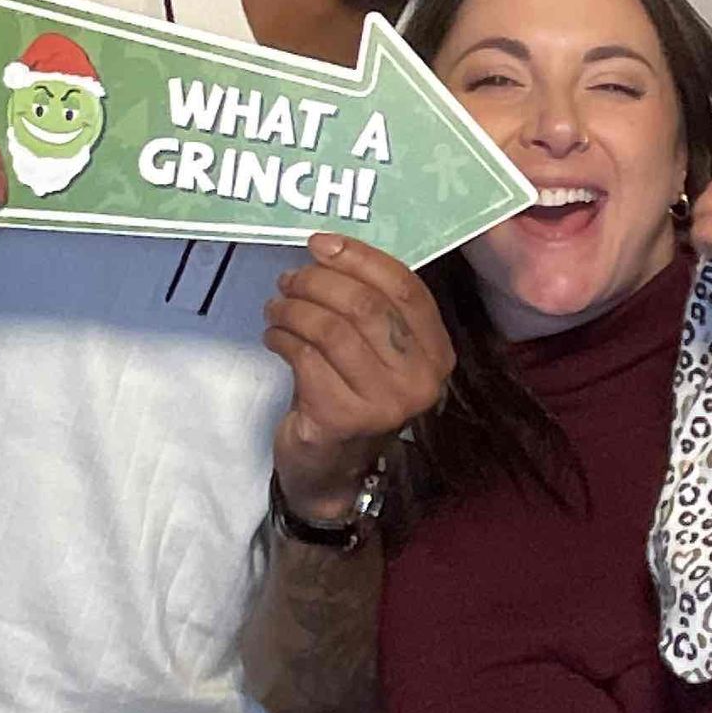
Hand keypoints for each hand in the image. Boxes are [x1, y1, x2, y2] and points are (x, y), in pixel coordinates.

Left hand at [262, 234, 452, 523]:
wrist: (332, 469)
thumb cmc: (352, 396)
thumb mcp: (376, 352)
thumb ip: (370, 307)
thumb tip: (328, 249)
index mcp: (437, 353)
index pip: (405, 288)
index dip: (360, 258)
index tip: (320, 243)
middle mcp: (421, 379)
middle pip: (365, 305)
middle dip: (318, 282)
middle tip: (289, 279)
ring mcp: (386, 403)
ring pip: (331, 329)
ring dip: (294, 309)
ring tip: (276, 308)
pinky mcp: (345, 419)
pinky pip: (307, 358)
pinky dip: (282, 339)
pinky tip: (274, 337)